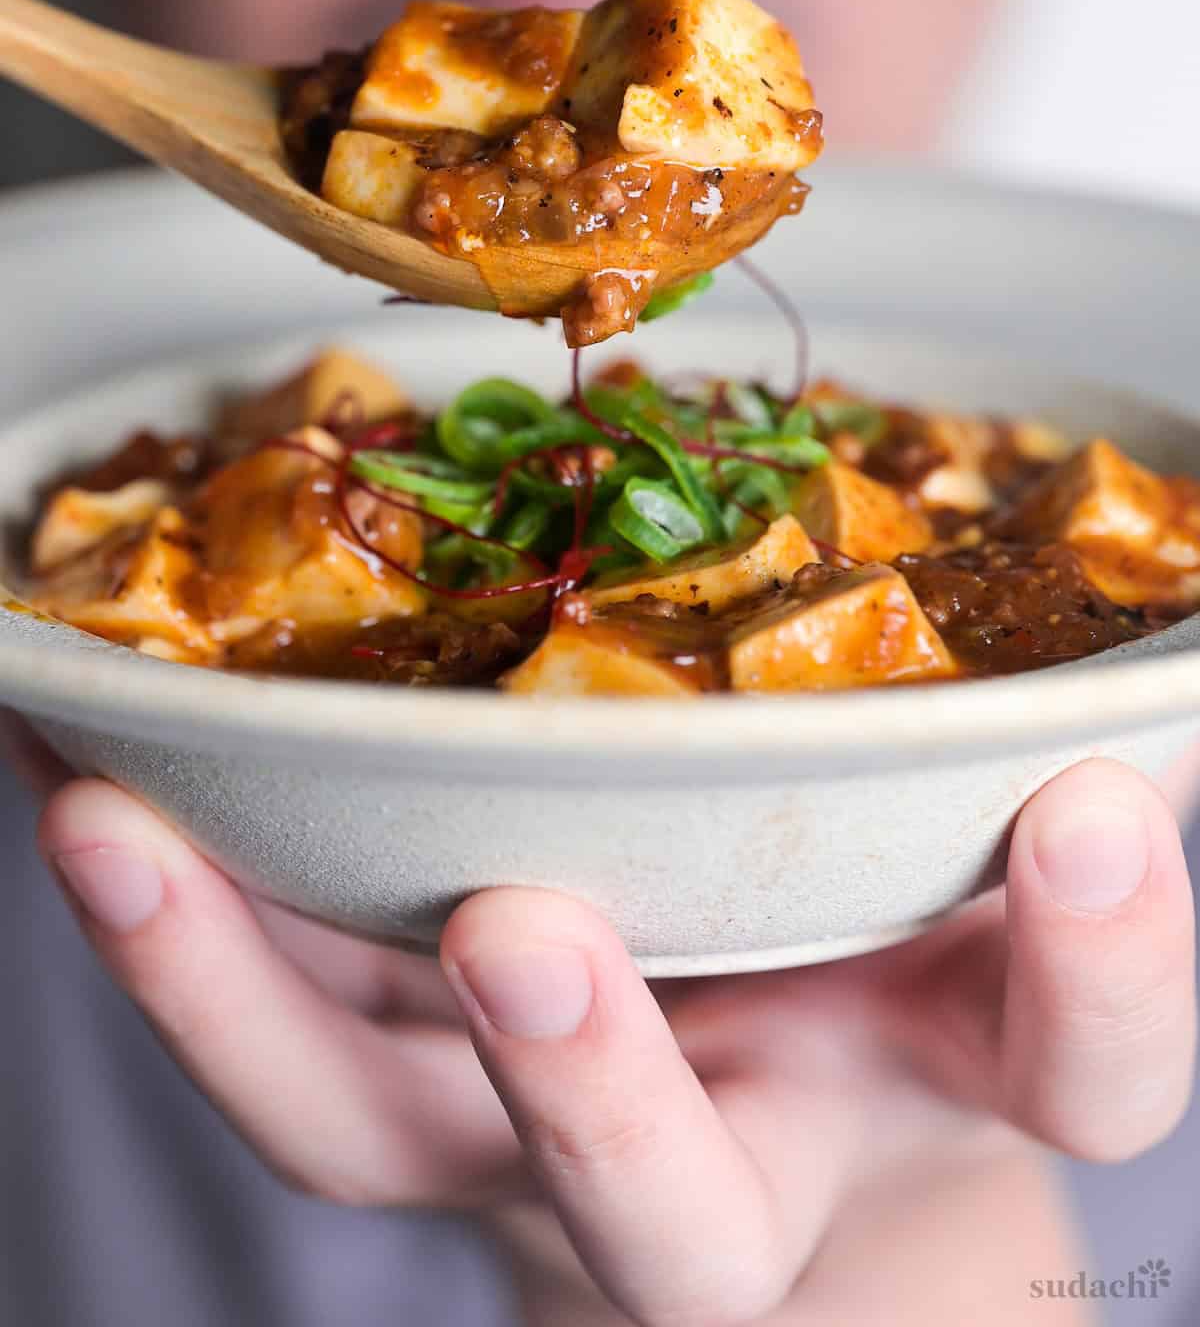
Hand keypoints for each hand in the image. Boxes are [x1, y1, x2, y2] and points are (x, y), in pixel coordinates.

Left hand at [4, 708, 1194, 1325]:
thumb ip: (1034, 755)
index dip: (1099, 963)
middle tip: (520, 937)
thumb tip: (1123, 607)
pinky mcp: (384, 1066)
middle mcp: (728, 1144)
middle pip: (668, 1220)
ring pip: (371, 1133)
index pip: (1068, 1067)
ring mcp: (519, 1126)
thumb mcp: (992, 852)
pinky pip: (251, 1012)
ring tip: (114, 834)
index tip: (1087, 816)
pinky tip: (63, 762)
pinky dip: (150, 901)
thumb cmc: (916, 936)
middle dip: (597, 1102)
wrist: (785, 1093)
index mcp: (938, 1067)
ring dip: (236, 998)